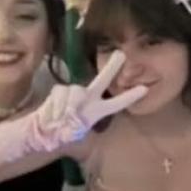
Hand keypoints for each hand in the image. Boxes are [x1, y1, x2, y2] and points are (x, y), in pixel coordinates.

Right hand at [23, 51, 147, 152]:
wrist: (44, 132)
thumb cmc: (63, 135)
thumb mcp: (74, 135)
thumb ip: (75, 125)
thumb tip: (70, 113)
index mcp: (97, 111)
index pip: (116, 104)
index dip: (129, 97)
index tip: (145, 89)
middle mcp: (88, 98)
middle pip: (101, 80)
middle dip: (111, 68)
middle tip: (121, 54)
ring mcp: (74, 93)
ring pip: (75, 91)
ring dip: (68, 106)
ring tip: (62, 120)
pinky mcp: (59, 90)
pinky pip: (60, 92)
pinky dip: (57, 105)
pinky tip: (54, 115)